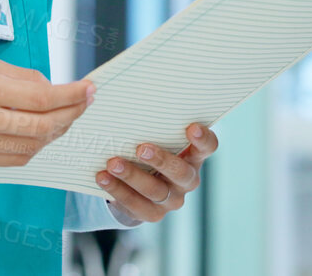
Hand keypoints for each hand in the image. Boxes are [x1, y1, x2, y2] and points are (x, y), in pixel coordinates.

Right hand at [0, 53, 93, 165]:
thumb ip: (26, 78)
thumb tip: (58, 91)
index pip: (40, 98)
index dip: (71, 94)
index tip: (89, 88)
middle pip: (41, 125)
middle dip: (71, 113)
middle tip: (85, 102)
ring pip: (33, 145)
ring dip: (58, 131)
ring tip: (68, 115)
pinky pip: (18, 158)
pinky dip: (38, 145)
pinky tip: (46, 131)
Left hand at [96, 123, 217, 223]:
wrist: (138, 188)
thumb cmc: (148, 152)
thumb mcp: (156, 138)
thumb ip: (154, 125)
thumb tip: (132, 98)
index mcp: (193, 156)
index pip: (208, 147)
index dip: (203, 139)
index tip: (192, 127)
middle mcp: (186, 179)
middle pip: (181, 173)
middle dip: (161, 160)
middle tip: (141, 148)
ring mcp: (171, 199)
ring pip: (155, 191)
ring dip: (132, 176)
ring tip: (113, 163)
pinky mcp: (152, 213)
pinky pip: (136, 205)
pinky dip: (118, 190)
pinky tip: (103, 177)